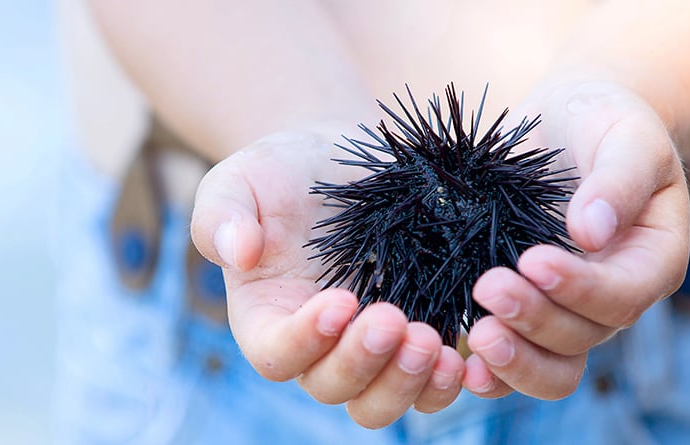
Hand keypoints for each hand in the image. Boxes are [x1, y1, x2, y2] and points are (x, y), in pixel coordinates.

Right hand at [191, 131, 466, 428]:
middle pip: (336, 388)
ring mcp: (370, 351)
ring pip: (384, 401)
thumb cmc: (280, 173)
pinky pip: (430, 383)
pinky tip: (468, 351)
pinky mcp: (417, 337)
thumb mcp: (238, 180)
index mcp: (267, 321)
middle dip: (366, 363)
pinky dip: (448, 380)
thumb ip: (221, 215)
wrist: (341, 161)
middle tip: (395, 321)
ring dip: (410, 383)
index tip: (340, 300)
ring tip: (435, 343)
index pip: (277, 355)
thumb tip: (237, 253)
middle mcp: (318, 350)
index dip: (306, 340)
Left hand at [462, 80, 689, 399]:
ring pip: (553, 366)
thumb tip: (592, 231)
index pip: (622, 295)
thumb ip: (617, 179)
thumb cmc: (605, 120)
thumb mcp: (624, 134)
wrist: (568, 122)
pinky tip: (460, 364)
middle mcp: (614, 298)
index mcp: (651, 260)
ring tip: (475, 334)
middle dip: (535, 320)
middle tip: (487, 287)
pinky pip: (515, 360)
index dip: (580, 288)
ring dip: (514, 359)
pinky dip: (490, 372)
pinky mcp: (527, 311)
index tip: (532, 260)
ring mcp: (569, 312)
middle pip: (582, 337)